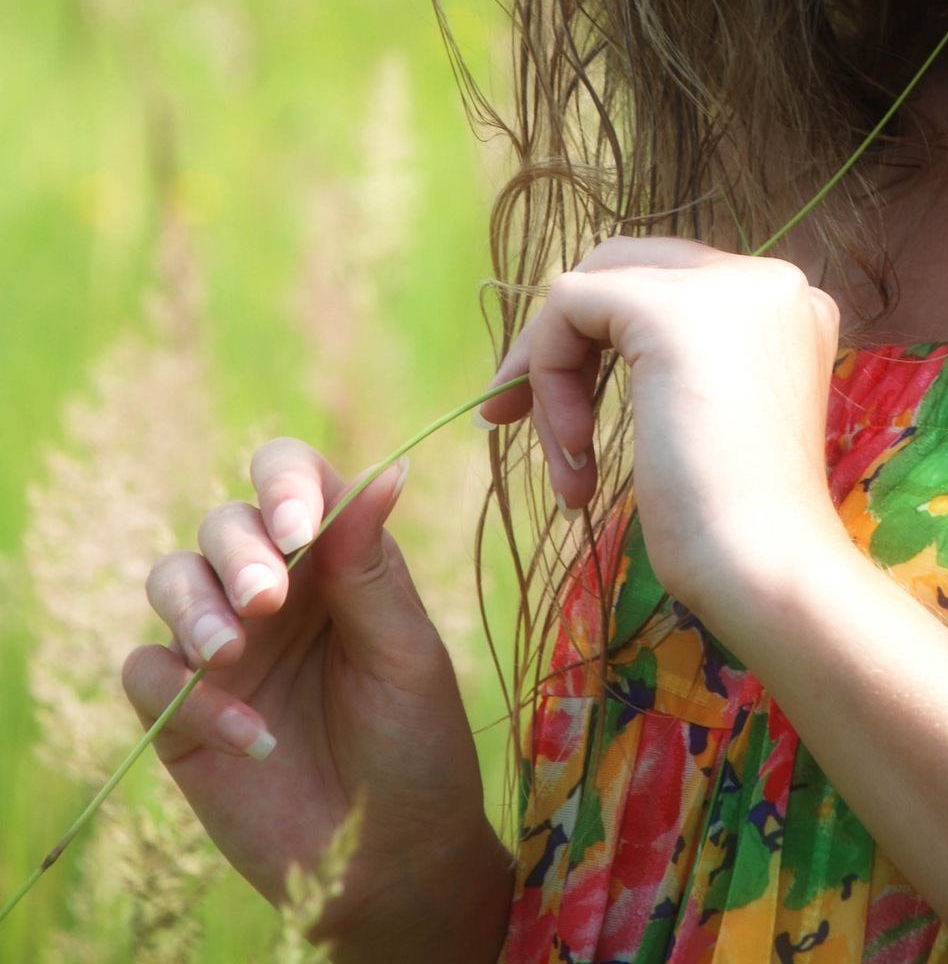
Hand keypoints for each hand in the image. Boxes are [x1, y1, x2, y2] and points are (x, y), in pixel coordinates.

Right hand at [122, 442, 509, 963]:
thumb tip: (388, 468)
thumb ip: (373, 569)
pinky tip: (251, 736)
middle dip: (239, 552)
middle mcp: (271, 590)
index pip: (291, 479)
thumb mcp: (405, 655)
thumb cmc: (416, 747)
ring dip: (195, 606)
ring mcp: (222, 648)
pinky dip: (187, 696)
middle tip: (267, 600)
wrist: (389, 863)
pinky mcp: (180, 713)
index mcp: (332, 558)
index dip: (285, 482)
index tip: (300, 523)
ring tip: (231, 653)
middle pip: (223, 524)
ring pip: (171, 579)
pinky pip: (148, 671)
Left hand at [478, 238, 846, 633]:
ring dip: (554, 375)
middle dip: (563, 343)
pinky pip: (567, 307)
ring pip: (590, 289)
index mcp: (787, 304)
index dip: (601, 337)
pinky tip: (576, 453)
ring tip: (569, 468)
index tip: (562, 418)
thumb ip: (673, 364)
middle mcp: (766, 278)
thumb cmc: (739, 526)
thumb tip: (575, 340)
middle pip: (624, 268)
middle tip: (515, 415)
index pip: (668, 282)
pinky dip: (549, 374)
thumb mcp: (708, 418)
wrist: (766, 568)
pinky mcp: (670, 311)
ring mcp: (724, 286)